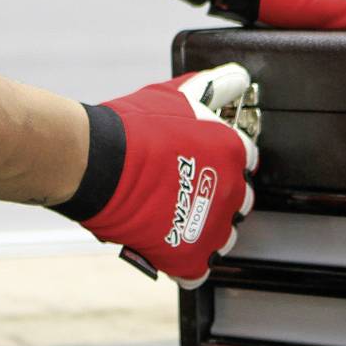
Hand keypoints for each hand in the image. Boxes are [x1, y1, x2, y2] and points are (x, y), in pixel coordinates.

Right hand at [51, 64, 256, 288]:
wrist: (98, 163)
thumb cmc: (132, 128)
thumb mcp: (179, 96)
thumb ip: (215, 87)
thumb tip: (237, 76)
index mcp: (235, 152)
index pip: (247, 160)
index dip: (225, 161)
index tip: (206, 162)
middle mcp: (233, 191)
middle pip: (240, 200)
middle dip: (218, 195)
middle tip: (185, 189)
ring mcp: (213, 227)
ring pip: (223, 236)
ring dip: (205, 230)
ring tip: (174, 218)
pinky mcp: (189, 257)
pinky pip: (198, 270)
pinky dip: (185, 264)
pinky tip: (167, 247)